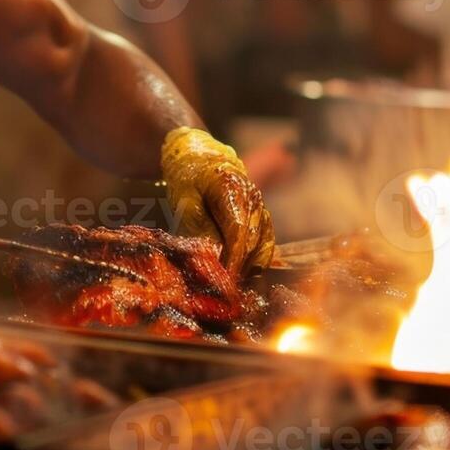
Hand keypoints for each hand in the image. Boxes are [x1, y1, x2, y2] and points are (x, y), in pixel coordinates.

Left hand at [160, 128, 275, 275]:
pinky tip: (239, 275)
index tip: (225, 281)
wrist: (201, 156)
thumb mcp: (185, 201)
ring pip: (262, 247)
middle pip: (253, 241)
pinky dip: (254, 262)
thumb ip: (200, 229)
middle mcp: (253, 198)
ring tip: (228, 286)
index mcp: (233, 188)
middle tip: (223, 292)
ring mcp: (261, 208)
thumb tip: (213, 259)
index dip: (234, 259)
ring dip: (247, 268)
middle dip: (239, 269)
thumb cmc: (189, 178)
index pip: (239, 230)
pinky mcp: (262, 218)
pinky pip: (264, 246)